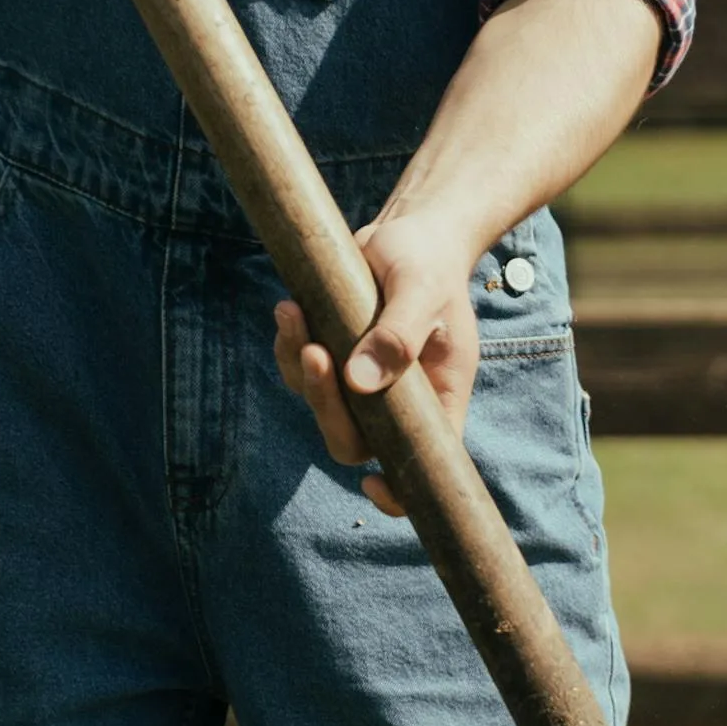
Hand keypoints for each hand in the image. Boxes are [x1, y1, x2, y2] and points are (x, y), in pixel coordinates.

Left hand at [274, 213, 481, 518]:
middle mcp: (398, 402)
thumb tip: (359, 384)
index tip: (372, 482)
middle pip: (353, 442)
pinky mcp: (333, 355)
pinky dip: (289, 343)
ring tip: (294, 312)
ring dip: (299, 366)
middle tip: (316, 354)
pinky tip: (290, 309)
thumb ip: (397, 337)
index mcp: (437, 402)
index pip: (422, 466)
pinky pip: (298, 368)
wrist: (412, 234)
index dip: (398, 492)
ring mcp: (362, 382)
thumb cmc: (429, 264)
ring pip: (320, 404)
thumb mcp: (422, 293)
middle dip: (326, 406)